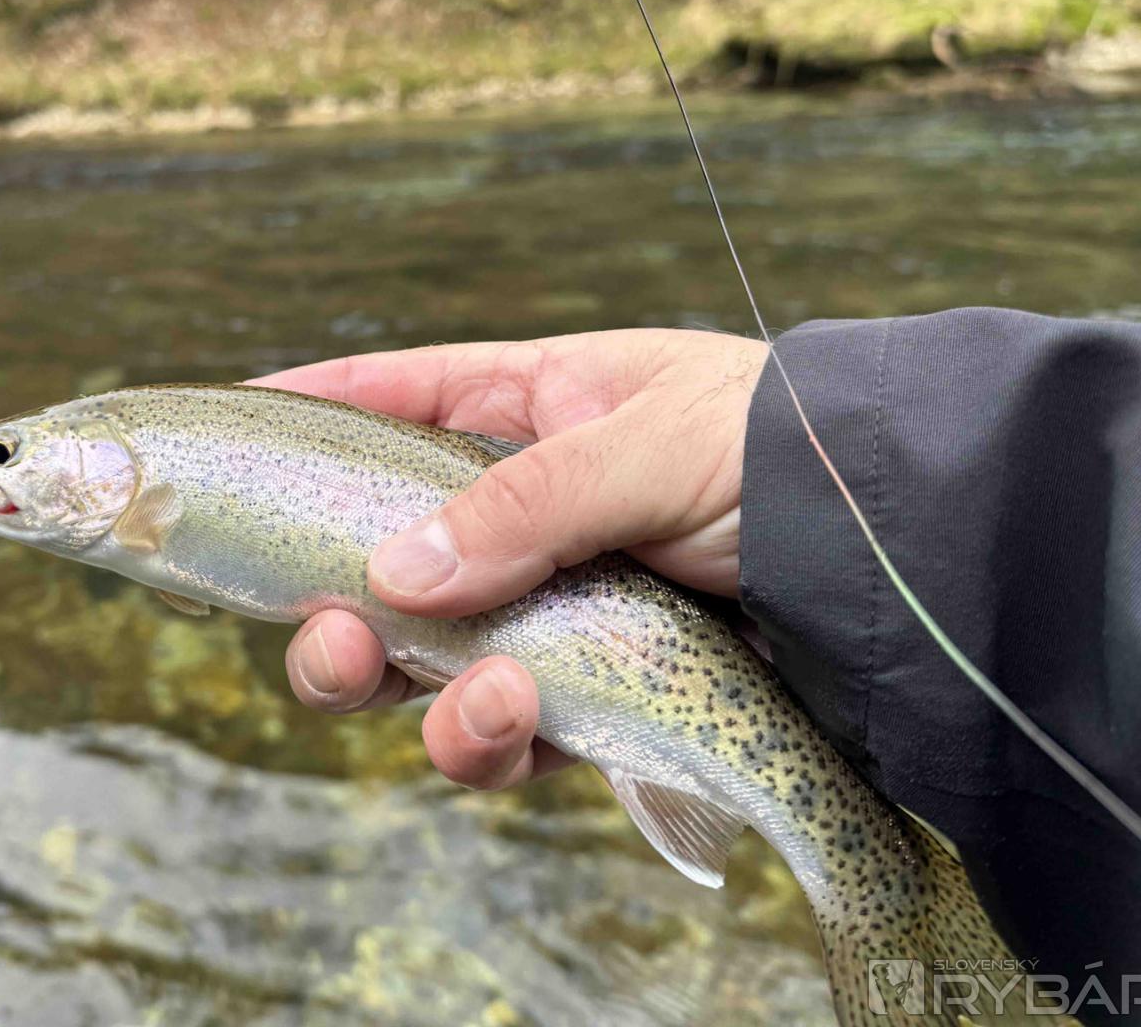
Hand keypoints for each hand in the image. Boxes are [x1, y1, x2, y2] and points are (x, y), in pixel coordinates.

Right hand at [256, 329, 764, 789]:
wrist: (911, 566)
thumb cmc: (789, 452)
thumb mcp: (652, 442)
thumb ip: (521, 505)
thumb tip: (392, 577)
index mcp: (529, 408)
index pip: (391, 399)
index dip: (307, 412)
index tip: (229, 426)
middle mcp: (521, 513)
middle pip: (374, 560)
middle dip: (332, 610)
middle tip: (330, 640)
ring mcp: (550, 608)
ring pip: (422, 664)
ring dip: (412, 693)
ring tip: (478, 700)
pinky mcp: (591, 694)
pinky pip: (504, 731)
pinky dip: (493, 741)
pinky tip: (522, 725)